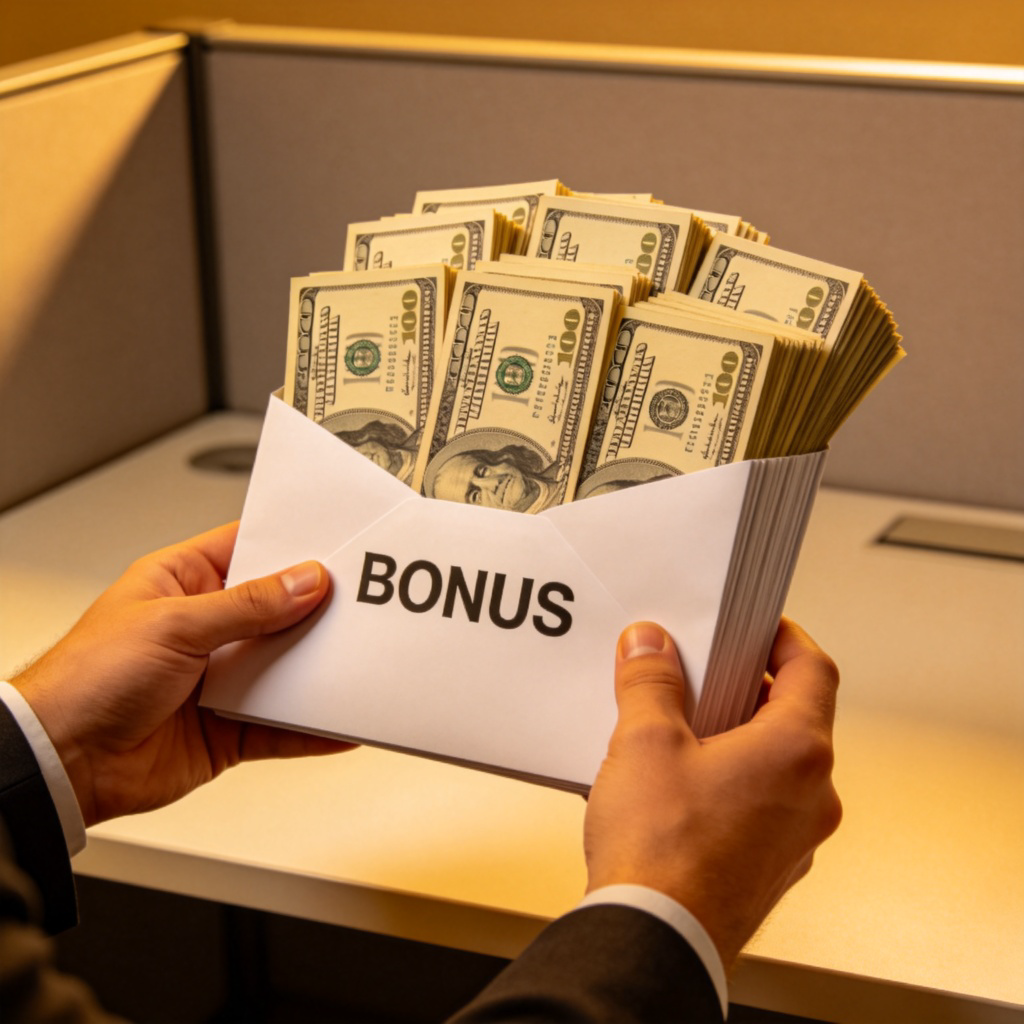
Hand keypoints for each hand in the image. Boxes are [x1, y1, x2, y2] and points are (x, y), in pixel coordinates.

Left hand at [11, 522, 352, 826]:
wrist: (60, 763)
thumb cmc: (85, 679)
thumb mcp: (173, 624)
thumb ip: (246, 606)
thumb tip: (304, 581)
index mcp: (183, 582)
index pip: (249, 550)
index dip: (293, 547)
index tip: (337, 547)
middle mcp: (205, 628)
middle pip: (279, 611)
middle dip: (317, 611)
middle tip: (361, 606)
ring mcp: (220, 678)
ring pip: (287, 668)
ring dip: (319, 668)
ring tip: (359, 660)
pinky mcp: (229, 728)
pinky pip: (283, 726)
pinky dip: (313, 727)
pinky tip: (340, 723)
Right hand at [584, 618, 841, 968]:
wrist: (656, 941)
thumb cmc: (662, 854)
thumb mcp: (645, 742)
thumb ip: (651, 682)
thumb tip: (651, 647)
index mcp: (797, 752)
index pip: (812, 668)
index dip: (782, 636)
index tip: (754, 626)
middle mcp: (812, 795)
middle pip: (793, 714)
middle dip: (744, 687)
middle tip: (698, 673)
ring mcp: (796, 837)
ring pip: (776, 763)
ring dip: (735, 737)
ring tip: (678, 729)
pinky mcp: (770, 866)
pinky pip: (761, 804)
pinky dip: (731, 781)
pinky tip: (679, 784)